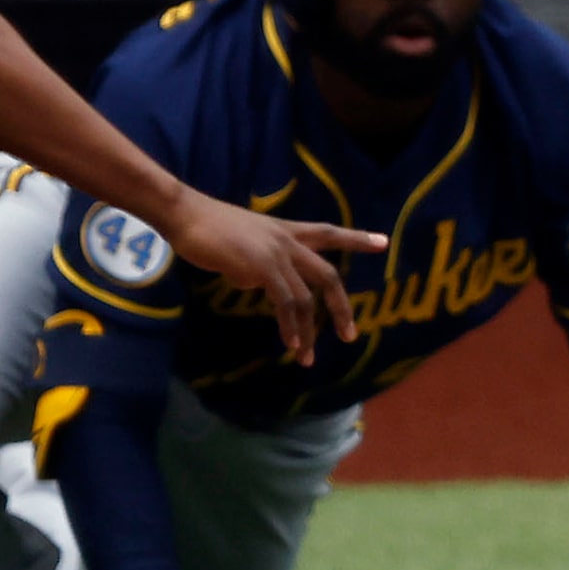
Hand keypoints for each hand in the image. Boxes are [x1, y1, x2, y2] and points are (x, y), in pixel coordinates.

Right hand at [152, 189, 384, 365]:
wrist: (184, 213)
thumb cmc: (205, 228)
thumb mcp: (241, 246)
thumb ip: (257, 266)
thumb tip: (259, 285)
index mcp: (286, 231)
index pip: (329, 232)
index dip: (357, 238)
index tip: (384, 242)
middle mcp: (288, 240)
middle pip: (328, 275)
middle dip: (341, 307)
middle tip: (350, 334)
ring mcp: (277, 252)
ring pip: (306, 297)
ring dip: (308, 330)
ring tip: (308, 356)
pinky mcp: (261, 265)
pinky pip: (285, 301)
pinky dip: (290, 325)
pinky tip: (292, 343)